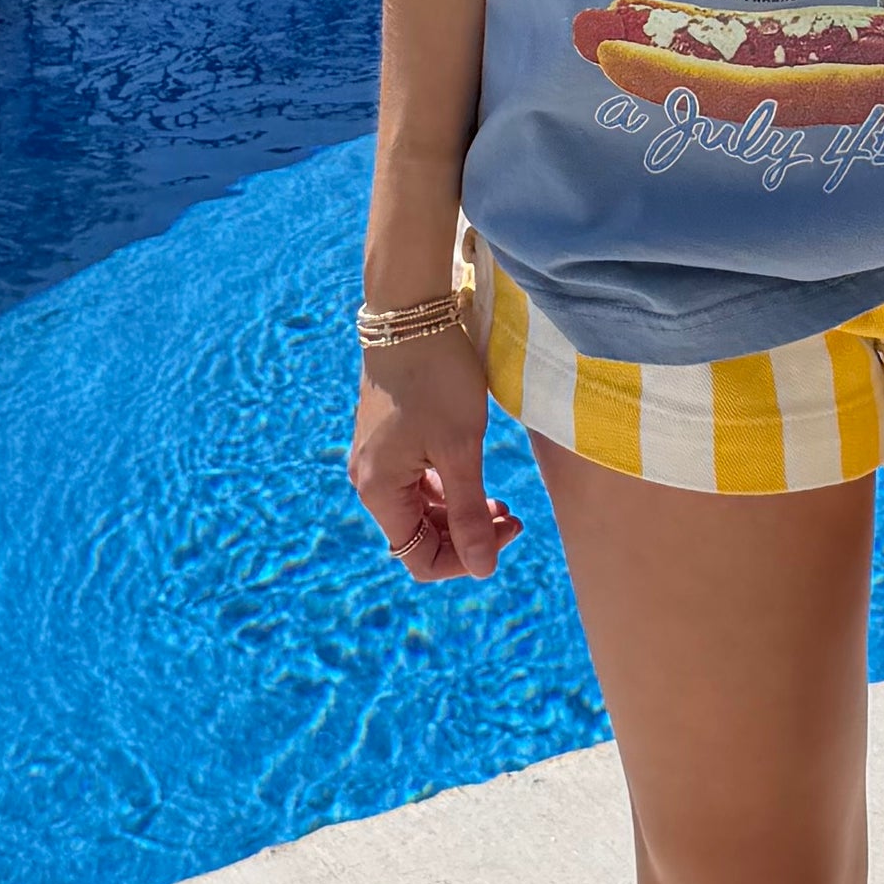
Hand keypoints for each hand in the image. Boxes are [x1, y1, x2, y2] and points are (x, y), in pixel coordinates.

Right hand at [349, 323, 519, 582]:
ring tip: (501, 501)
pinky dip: (447, 488)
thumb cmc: (437, 378)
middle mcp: (369, 480)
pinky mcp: (387, 438)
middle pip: (419, 536)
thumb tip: (482, 570)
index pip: (420, 558)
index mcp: (380, 490)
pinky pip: (415, 482)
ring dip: (461, 512)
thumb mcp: (460, 449)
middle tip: (513, 516)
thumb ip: (469, 513)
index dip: (467, 558)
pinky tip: (474, 476)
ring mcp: (376, 458)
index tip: (509, 530)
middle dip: (468, 535)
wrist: (411, 314)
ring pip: (420, 509)